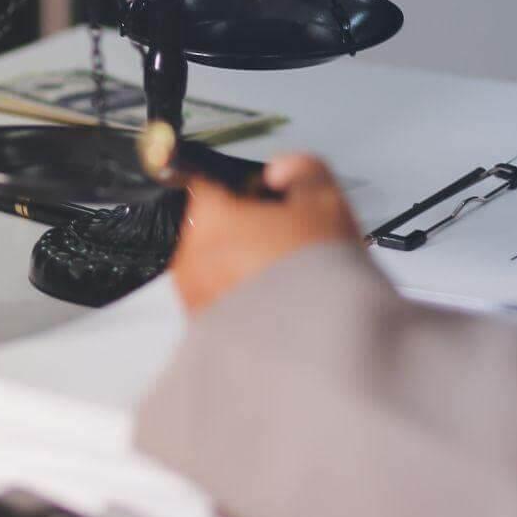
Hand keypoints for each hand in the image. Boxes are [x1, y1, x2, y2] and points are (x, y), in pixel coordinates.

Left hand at [170, 153, 358, 314]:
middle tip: (285, 239)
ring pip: (214, 267)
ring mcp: (194, 298)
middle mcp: (190, 259)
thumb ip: (302, 171)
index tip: (258, 193)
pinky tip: (278, 306)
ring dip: (242, 266)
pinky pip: (221, 304)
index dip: (238, 184)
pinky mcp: (204, 332)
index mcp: (209, 220)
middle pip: (211, 228)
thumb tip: (283, 169)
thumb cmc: (318, 278)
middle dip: (244, 229)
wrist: (321, 348)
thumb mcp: (325, 203)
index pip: (204, 183)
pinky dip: (243, 301)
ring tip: (287, 278)